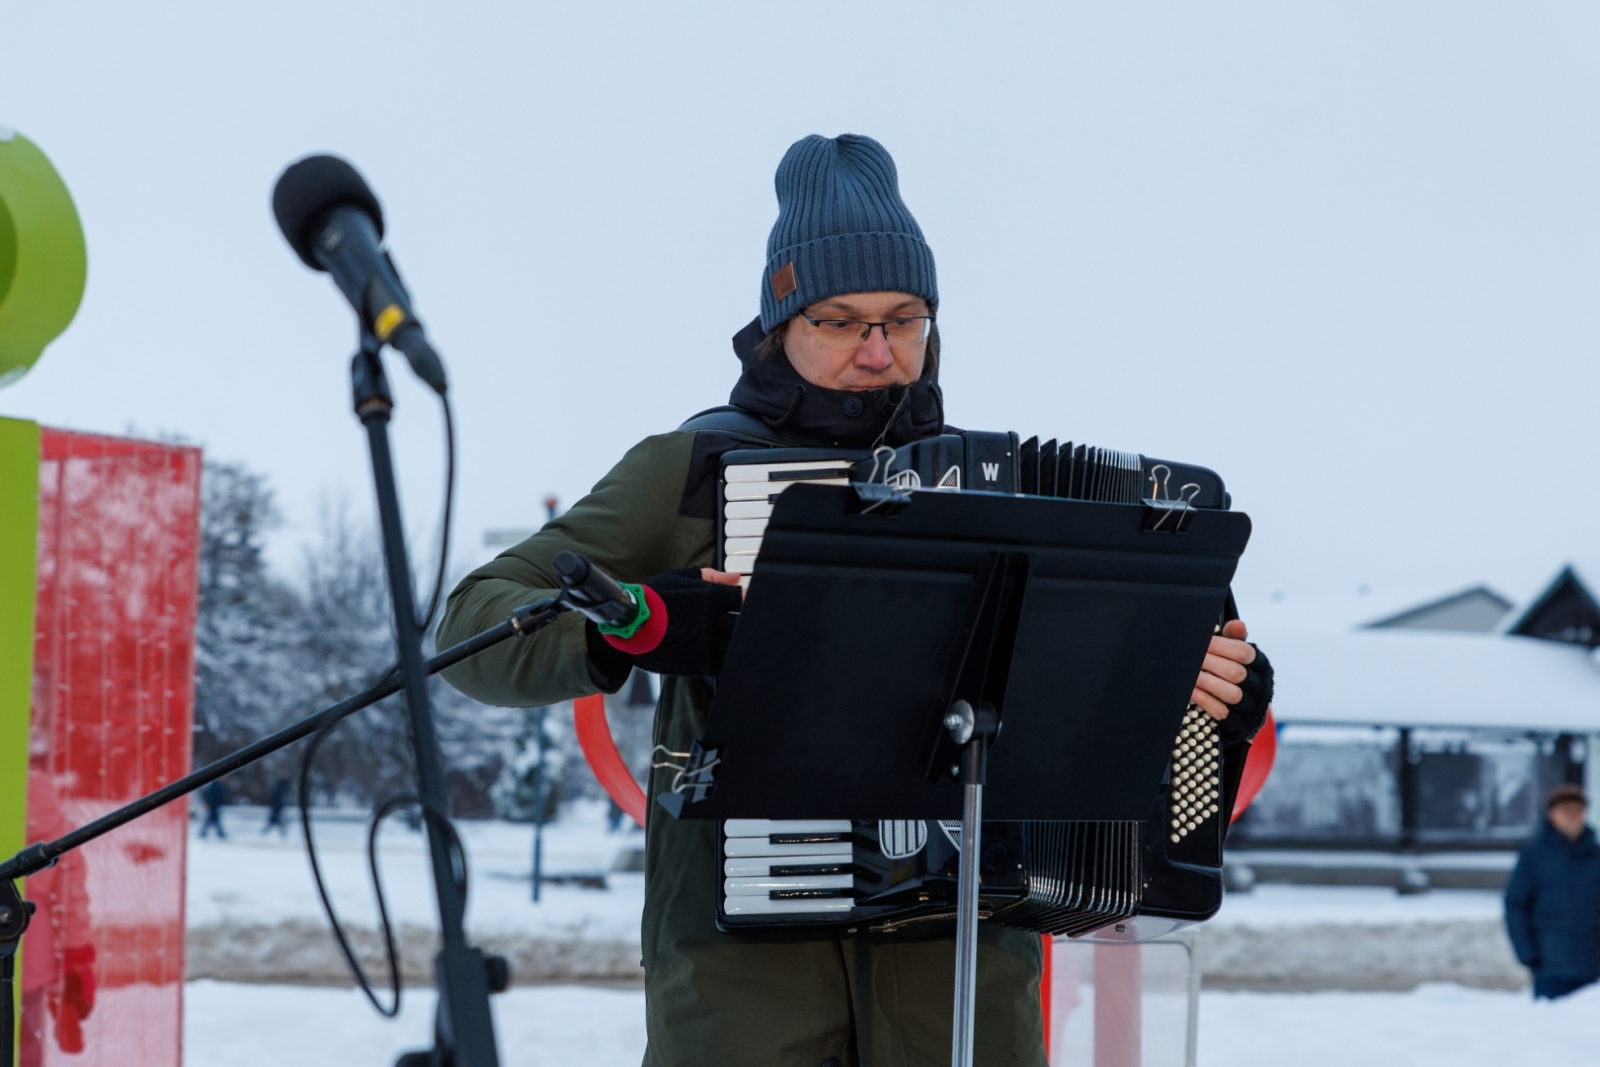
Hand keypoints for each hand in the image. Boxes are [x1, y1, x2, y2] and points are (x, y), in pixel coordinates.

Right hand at [585, 568, 742, 676]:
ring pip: (735, 645)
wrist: (628, 625)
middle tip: (755, 625)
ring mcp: (703, 642)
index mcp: (706, 596)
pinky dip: (731, 662)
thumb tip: (736, 576)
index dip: (749, 600)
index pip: (740, 598)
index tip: (752, 602)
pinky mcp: (696, 661)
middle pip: (742, 623)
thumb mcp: (680, 578)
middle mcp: (708, 619)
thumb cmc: (652, 597)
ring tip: (746, 643)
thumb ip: (710, 577)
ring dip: (742, 643)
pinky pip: (722, 664)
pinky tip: (733, 658)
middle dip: (750, 624)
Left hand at [1193, 619, 1254, 720]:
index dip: (1221, 645)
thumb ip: (1234, 639)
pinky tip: (1190, 690)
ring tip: (1190, 674)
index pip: (1244, 652)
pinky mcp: (1240, 722)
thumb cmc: (1237, 674)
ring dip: (1207, 682)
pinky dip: (1204, 699)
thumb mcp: (1238, 656)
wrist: (1245, 712)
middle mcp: (1260, 686)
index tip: (1203, 642)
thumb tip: (1238, 624)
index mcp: (1261, 665)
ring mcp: (1252, 706)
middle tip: (1191, 657)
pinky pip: (1221, 711)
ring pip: (1232, 694)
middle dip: (1210, 663)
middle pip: (1237, 673)